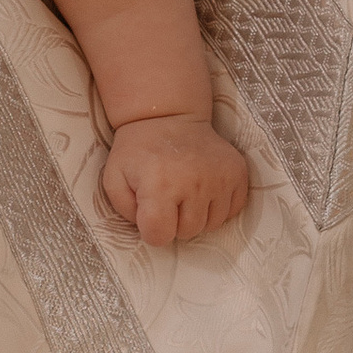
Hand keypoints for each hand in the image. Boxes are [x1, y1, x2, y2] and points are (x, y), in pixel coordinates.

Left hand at [101, 114, 249, 246]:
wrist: (169, 117)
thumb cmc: (138, 151)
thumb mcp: (114, 179)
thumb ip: (125, 211)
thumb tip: (149, 230)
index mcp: (160, 185)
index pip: (160, 235)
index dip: (151, 231)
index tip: (149, 215)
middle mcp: (194, 183)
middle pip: (188, 232)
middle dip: (175, 223)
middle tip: (168, 200)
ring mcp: (220, 178)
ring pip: (212, 225)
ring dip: (197, 216)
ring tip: (186, 194)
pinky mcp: (238, 173)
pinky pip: (232, 210)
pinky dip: (218, 207)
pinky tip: (205, 191)